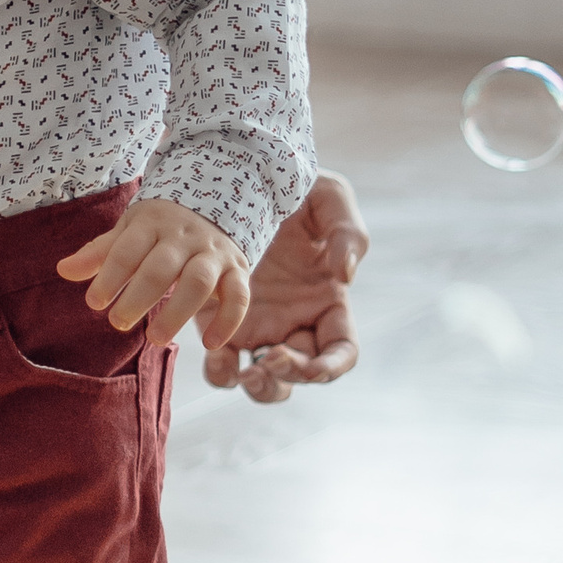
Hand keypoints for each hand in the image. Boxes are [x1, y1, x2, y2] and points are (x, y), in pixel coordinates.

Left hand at [57, 197, 250, 349]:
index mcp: (152, 224)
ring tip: (154, 339)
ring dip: (177, 312)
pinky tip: (211, 343)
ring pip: (199, 282)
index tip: (94, 302)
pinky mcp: (238, 269)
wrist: (216, 201)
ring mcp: (214, 253)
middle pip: (161, 268)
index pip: (127, 250)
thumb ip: (100, 252)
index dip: (110, 277)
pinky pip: (239, 295)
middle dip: (138, 297)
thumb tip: (63, 270)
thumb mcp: (130, 230)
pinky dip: (228, 320)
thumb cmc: (162, 226)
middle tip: (117, 323)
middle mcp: (185, 237)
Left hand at [202, 171, 366, 402]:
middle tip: (269, 362)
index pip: (341, 353)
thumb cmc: (296, 189)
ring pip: (261, 378)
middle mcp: (294, 322)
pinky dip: (219, 370)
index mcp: (327, 303)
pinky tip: (213, 357)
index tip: (312, 368)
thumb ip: (348, 234)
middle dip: (288, 380)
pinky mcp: (219, 318)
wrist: (242, 175)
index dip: (331, 369)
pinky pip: (221, 359)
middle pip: (300, 374)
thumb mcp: (330, 199)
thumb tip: (345, 275)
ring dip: (257, 386)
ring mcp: (257, 324)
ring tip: (245, 373)